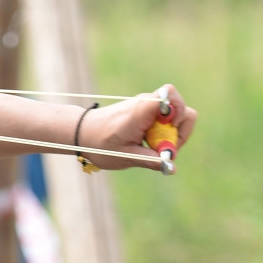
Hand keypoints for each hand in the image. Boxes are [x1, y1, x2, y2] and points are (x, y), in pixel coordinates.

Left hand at [81, 84, 197, 171]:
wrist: (82, 133)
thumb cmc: (100, 144)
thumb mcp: (126, 156)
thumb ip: (150, 160)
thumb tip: (172, 167)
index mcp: (141, 110)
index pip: (171, 95)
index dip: (179, 113)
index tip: (168, 131)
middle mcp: (146, 103)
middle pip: (181, 109)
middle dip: (179, 131)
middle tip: (164, 148)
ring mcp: (146, 106)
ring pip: (175, 115)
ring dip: (171, 133)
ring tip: (153, 147)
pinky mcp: (145, 112)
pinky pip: (165, 119)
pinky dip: (163, 132)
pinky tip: (149, 143)